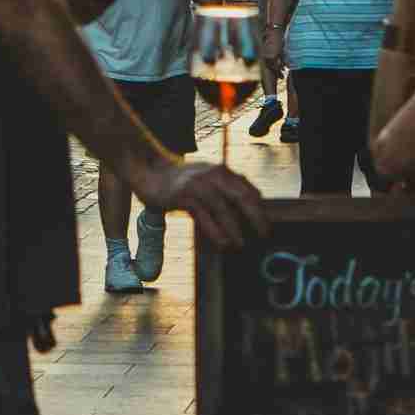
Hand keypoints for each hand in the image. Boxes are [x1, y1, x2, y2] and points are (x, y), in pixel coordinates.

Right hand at [141, 161, 271, 246]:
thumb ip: (222, 186)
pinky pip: (204, 217)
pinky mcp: (184, 196)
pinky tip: (222, 242)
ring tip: (242, 244)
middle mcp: (213, 175)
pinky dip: (216, 231)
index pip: (248, 189)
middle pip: (242, 197)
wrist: (149, 171)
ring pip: (223, 209)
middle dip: (256, 217)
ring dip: (235, 229)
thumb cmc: (178, 179)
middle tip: (264, 234)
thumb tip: (241, 206)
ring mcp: (198, 185)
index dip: (260, 207)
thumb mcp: (205, 177)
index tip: (266, 222)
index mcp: (221, 171)